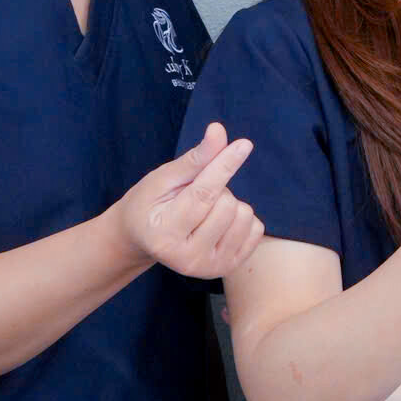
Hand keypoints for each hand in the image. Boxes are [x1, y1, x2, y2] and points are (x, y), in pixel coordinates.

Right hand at [122, 121, 264, 278]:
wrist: (144, 240)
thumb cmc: (150, 204)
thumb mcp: (164, 178)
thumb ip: (195, 158)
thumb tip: (218, 131)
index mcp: (164, 235)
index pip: (203, 194)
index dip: (224, 166)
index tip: (244, 144)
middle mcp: (187, 259)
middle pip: (227, 204)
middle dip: (217, 188)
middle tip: (194, 195)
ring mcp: (209, 268)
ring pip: (244, 215)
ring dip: (229, 202)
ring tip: (204, 210)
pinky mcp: (227, 269)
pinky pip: (257, 229)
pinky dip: (242, 218)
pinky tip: (218, 222)